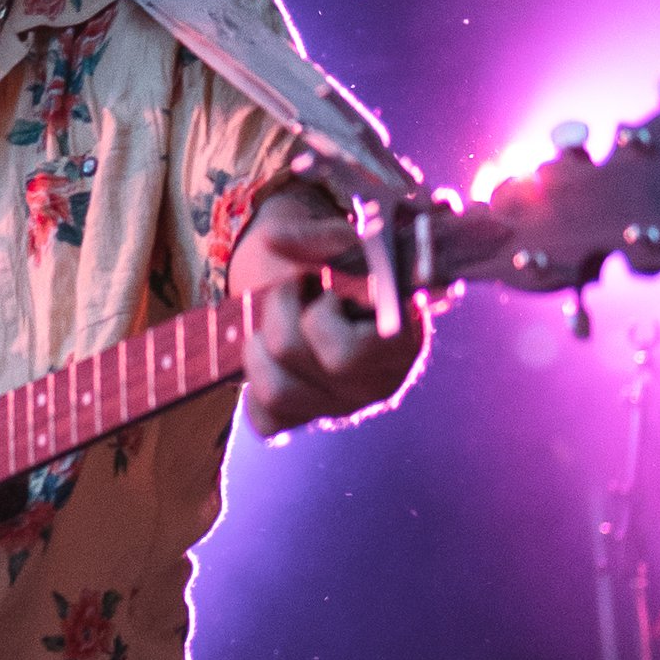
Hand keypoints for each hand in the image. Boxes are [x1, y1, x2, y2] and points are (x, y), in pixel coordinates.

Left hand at [233, 190, 428, 434]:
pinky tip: (274, 362)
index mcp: (402, 342)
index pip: (343, 354)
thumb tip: (272, 240)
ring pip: (276, 392)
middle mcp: (379, 384)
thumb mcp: (345, 241)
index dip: (319, 316)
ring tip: (278, 323)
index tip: (327, 292)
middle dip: (280, 308)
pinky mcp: (314, 420)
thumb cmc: (348, 264)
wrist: (332, 285)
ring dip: (260, 348)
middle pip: (292, 354)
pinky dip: (257, 390)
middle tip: (295, 288)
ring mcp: (347, 408)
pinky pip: (267, 422)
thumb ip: (317, 237)